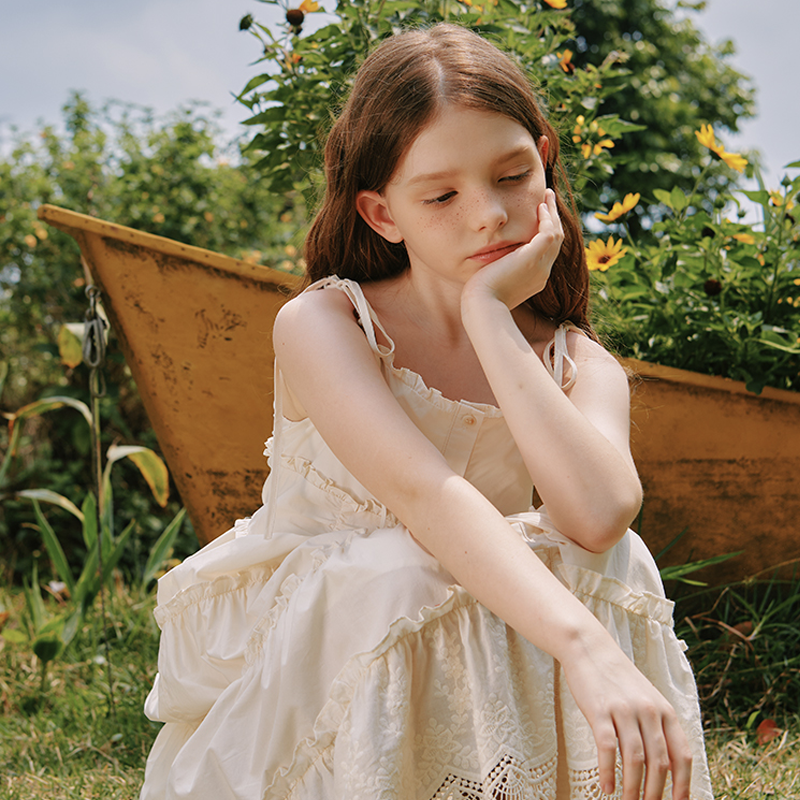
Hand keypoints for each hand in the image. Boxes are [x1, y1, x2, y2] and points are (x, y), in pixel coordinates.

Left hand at [464, 188, 563, 309]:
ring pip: (556, 234)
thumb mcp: (492, 282)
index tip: (539, 218)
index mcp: (534, 279)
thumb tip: (490, 264)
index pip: (546, 252)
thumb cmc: (480, 298)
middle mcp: (542, 273)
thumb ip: (498, 271)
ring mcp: (541, 266)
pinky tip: (539, 206)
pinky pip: (549, 232)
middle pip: (555, 241)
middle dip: (553, 219)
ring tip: (546, 195)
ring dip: (552, 213)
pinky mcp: (534, 257)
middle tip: (547, 200)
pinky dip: (547, 218)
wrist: (483, 305)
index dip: (544, 233)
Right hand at [561, 637, 692, 799]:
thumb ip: (658, 728)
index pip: (681, 755)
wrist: (589, 648)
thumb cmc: (618, 678)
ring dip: (633, 788)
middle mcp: (648, 710)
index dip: (683, 785)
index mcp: (664, 710)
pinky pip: (606, 747)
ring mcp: (623, 709)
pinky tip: (607, 787)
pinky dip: (608, 771)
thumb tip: (669, 768)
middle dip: (656, 794)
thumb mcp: (646, 699)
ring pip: (635, 759)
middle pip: (659, 763)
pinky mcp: (599, 709)